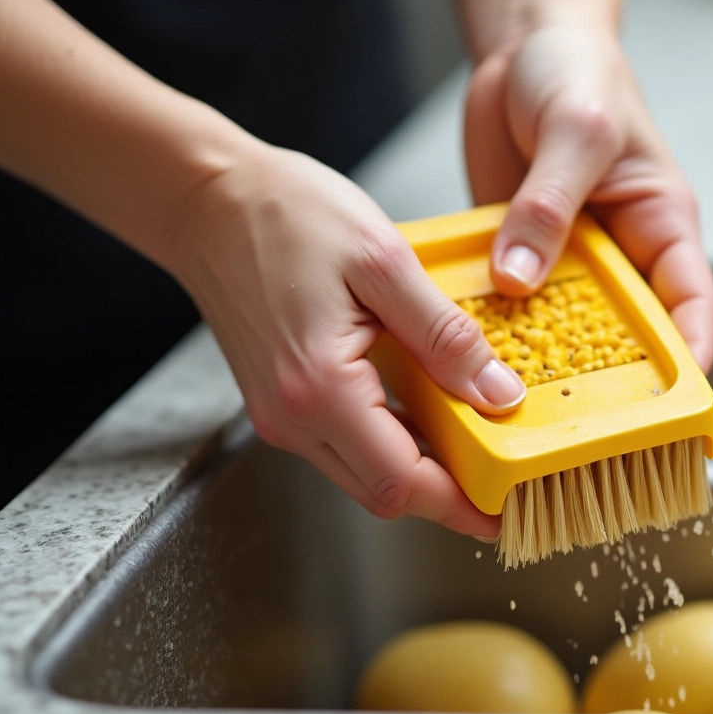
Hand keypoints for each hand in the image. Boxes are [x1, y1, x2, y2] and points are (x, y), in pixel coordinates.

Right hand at [170, 145, 525, 535]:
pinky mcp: (281, 400)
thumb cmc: (285, 215)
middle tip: (502, 483)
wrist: (210, 199)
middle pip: (382, 491)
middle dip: (446, 497)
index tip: (502, 513)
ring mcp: (281, 413)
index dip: (458, 506)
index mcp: (318, 388)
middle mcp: (292, 416)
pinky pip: (345, 443)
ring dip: (420, 471)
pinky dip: (392, 442)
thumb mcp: (384, 262)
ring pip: (363, 472)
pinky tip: (428, 416)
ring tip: (476, 449)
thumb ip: (444, 336)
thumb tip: (498, 394)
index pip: (400, 482)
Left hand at [464, 24, 712, 370]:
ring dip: (539, 356)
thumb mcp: (577, 129)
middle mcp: (619, 252)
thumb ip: (550, 204)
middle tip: (575, 418)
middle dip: (606, 379)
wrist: (523, 45)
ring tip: (512, 392)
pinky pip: (510, 301)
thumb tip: (519, 276)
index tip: (674, 404)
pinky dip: (492, 324)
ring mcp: (568, 259)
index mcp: (662, 225)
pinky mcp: (521, 255)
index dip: (690, 358)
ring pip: (563, 327)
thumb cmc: (580, 71)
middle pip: (626, 334)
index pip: (692, 306)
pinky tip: (467, 345)